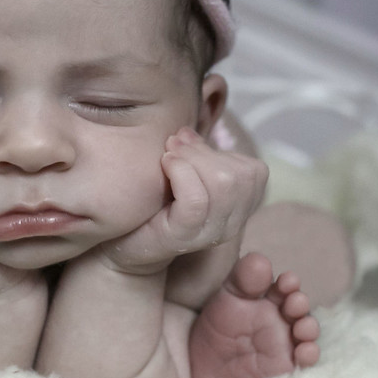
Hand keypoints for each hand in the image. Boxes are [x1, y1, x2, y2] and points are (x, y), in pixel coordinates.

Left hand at [101, 127, 267, 274]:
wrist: (123, 245)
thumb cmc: (152, 207)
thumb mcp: (180, 175)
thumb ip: (192, 154)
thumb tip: (186, 132)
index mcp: (237, 209)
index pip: (255, 172)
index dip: (224, 152)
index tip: (189, 144)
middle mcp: (229, 225)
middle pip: (241, 176)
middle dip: (205, 152)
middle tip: (174, 146)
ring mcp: (207, 234)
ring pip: (223, 184)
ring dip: (193, 158)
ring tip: (168, 155)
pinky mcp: (182, 237)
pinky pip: (196, 200)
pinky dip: (182, 173)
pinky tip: (165, 164)